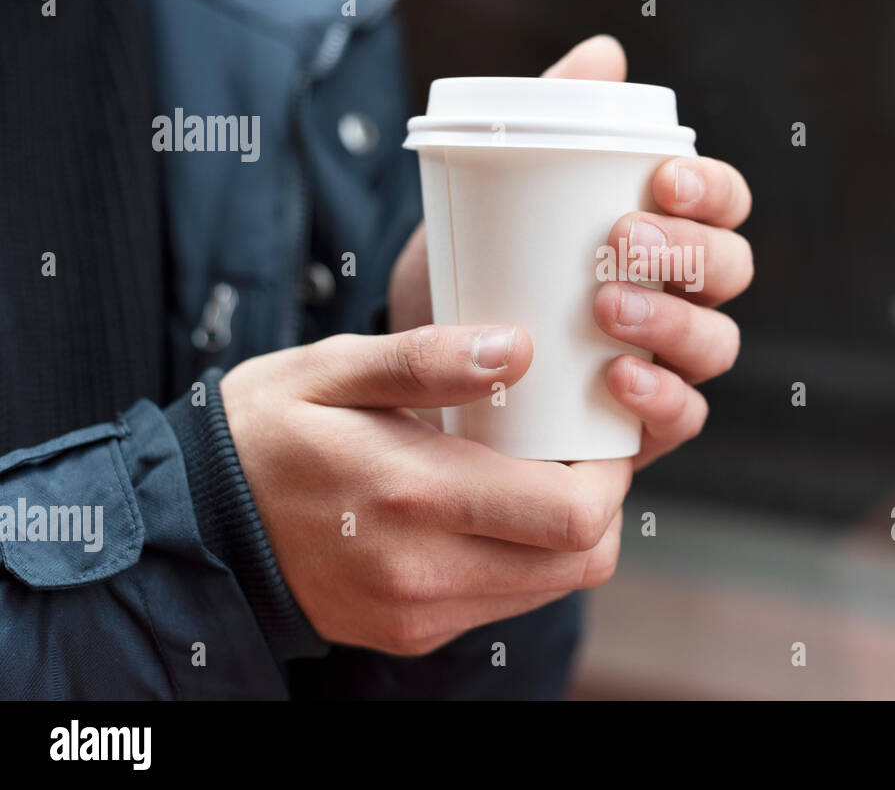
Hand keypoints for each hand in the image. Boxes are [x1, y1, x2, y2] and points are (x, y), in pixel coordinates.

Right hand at [220, 324, 628, 654]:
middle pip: (584, 560)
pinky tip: (488, 511)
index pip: (575, 513)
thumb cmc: (265, 433)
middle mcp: (426, 571)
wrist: (196, 527)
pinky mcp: (413, 633)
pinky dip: (522, 558)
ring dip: (564, 533)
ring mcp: (421, 612)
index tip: (591, 430)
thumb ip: (427, 358)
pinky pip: (507, 601)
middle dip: (600, 502)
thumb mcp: (332, 369)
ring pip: (555, 585)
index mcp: (415, 493)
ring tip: (528, 474)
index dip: (610, 472)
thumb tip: (519, 349)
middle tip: (570, 450)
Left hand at [388, 34, 753, 468]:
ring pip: (716, 345)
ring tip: (606, 306)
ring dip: (674, 323)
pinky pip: (684, 419)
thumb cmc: (482, 257)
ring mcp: (666, 365)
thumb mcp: (501, 186)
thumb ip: (555, 116)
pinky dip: (663, 400)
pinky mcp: (639, 425)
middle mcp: (681, 299)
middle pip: (729, 272)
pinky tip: (619, 381)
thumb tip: (605, 55)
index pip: (725, 205)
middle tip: (622, 239)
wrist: (425, 350)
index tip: (663, 178)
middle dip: (688, 252)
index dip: (713, 191)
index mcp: (668, 233)